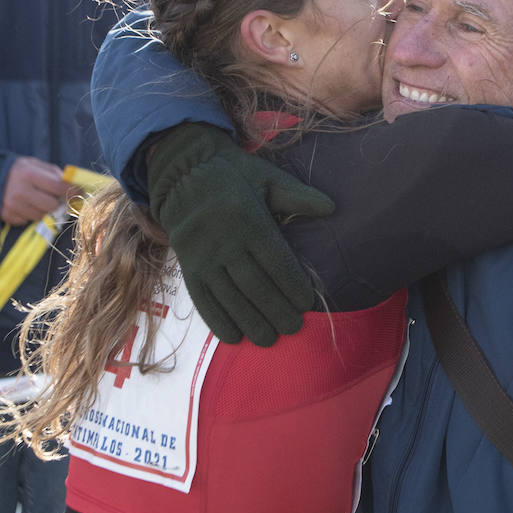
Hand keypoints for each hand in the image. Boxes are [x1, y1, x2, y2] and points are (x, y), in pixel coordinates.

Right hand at [1, 156, 73, 224]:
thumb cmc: (18, 171)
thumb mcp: (34, 164)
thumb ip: (54, 173)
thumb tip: (74, 185)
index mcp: (29, 175)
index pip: (59, 188)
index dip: (72, 191)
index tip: (78, 192)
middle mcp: (20, 191)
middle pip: (52, 206)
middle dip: (56, 202)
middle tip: (54, 198)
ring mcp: (13, 205)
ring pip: (41, 216)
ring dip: (42, 210)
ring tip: (36, 200)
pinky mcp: (7, 216)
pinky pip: (27, 221)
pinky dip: (29, 215)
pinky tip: (24, 206)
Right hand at [148, 122, 334, 345]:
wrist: (181, 173)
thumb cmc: (234, 176)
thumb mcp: (266, 177)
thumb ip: (297, 195)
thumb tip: (331, 207)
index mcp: (247, 218)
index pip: (274, 260)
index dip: (291, 285)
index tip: (306, 303)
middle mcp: (223, 241)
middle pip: (254, 285)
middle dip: (276, 310)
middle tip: (294, 328)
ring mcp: (202, 256)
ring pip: (229, 297)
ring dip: (250, 322)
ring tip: (269, 339)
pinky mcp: (187, 267)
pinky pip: (202, 299)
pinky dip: (217, 320)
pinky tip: (234, 337)